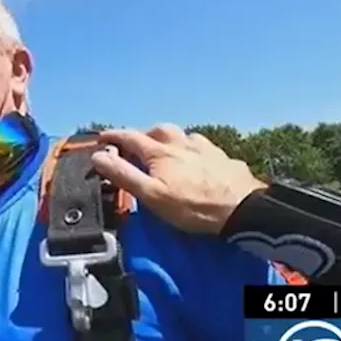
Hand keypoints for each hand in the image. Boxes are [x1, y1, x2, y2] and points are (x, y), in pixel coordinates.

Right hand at [90, 124, 265, 234]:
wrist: (242, 209)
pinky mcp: (223, 157)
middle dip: (143, 135)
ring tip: (167, 153)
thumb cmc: (192, 206)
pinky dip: (192, 150)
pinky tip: (196, 161)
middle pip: (158, 130)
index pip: (129, 137)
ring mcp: (206, 148)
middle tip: (137, 148)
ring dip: (170, 140)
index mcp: (160, 151)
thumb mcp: (151, 194)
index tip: (101, 138)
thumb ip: (123, 174)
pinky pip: (203, 147)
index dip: (113, 136)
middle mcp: (182, 142)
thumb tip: (98, 156)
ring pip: (183, 136)